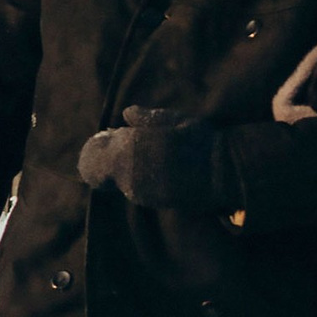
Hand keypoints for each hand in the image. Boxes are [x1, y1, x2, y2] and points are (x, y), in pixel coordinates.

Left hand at [76, 114, 242, 215]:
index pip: (95, 151)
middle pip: (101, 169)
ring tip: (144, 157)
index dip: (99, 143)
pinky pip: (133, 188)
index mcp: (131, 147)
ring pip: (117, 180)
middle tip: (124, 145)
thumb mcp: (175, 119)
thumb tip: (126, 113)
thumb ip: (147, 117)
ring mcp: (138, 191)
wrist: (221, 173)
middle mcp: (128, 173)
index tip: (109, 135)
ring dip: (123, 169)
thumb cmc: (199, 140)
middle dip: (109, 157)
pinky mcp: (150, 203)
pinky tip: (154, 170)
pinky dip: (137, 179)